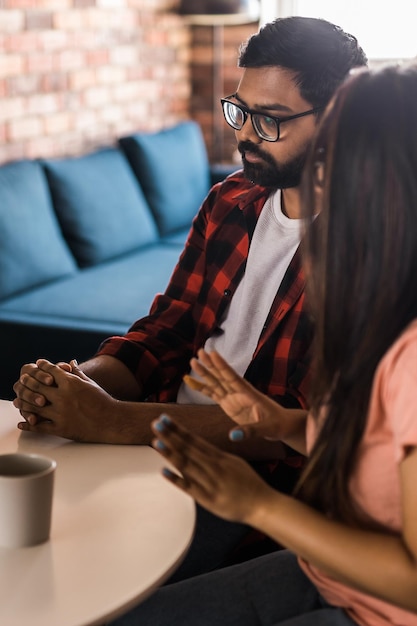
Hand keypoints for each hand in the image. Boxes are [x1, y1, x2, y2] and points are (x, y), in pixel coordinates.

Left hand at [13, 359, 119, 441]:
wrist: (112, 421)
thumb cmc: (102, 400)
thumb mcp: (90, 383)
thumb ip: (77, 373)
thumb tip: (70, 362)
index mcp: (71, 383)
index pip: (50, 370)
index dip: (41, 366)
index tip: (36, 365)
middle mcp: (63, 396)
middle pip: (37, 386)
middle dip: (28, 382)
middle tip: (23, 380)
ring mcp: (61, 413)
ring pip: (34, 406)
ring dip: (24, 402)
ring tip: (18, 400)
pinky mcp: (61, 428)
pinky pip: (40, 427)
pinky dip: (28, 425)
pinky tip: (23, 422)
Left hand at [151, 414, 272, 523]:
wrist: (263, 504)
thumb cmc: (249, 484)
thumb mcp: (234, 463)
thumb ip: (216, 456)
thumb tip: (199, 448)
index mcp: (220, 457)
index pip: (194, 439)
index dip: (178, 429)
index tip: (165, 419)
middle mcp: (214, 467)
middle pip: (188, 449)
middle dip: (171, 435)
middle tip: (155, 423)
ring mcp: (210, 482)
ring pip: (187, 465)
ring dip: (170, 453)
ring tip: (156, 441)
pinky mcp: (208, 499)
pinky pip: (190, 488)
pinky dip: (176, 479)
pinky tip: (163, 471)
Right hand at [186, 349, 287, 440]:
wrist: (281, 425)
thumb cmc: (277, 424)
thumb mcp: (267, 428)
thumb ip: (250, 431)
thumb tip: (233, 435)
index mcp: (250, 394)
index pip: (234, 378)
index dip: (223, 367)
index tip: (213, 354)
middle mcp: (239, 392)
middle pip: (222, 377)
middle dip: (211, 365)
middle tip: (200, 351)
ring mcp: (233, 397)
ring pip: (216, 383)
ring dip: (205, 373)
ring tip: (193, 361)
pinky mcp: (228, 404)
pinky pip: (212, 394)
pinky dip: (201, 388)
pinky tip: (190, 381)